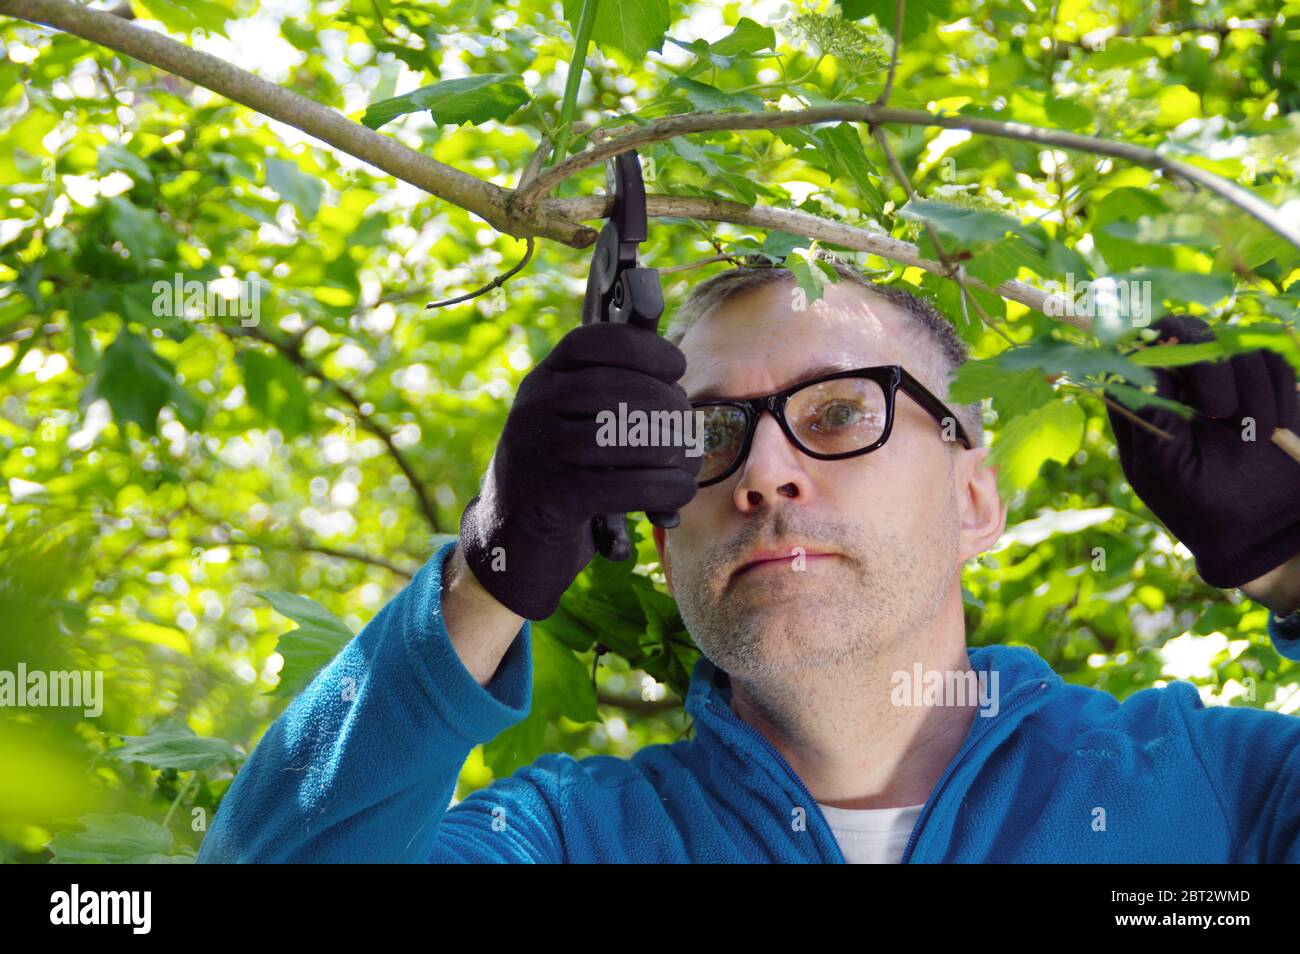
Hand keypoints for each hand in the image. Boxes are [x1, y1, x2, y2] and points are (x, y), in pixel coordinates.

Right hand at [458, 322, 700, 619]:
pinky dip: (664, 489)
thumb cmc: (566, 473)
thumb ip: (617, 389)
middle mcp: (534, 409)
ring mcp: (539, 453)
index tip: (676, 366)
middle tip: (687, 426)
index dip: (644, 347)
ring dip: (671, 448)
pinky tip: (678, 493)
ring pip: (622, 436)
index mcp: (544, 381)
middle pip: (614, 388)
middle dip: (666, 404)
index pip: (593, 341)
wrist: (511, 540)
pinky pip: (625, 486)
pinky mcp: (553, 500)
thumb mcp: (578, 423)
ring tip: (688, 460)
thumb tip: (667, 348)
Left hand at [1105, 314, 1299, 589]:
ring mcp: (1225, 375)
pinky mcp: (1268, 380)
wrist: (1261, 528)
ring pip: (1234, 345)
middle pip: (1183, 330)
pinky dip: (1279, 392)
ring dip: (1250, 392)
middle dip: (1206, 367)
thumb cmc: (1198, 506)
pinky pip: (1272, 359)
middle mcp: (1179, 380)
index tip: (1171, 361)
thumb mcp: (1161, 470)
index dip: (1149, 343)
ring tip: (1253, 437)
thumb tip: (1142, 367)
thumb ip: (1147, 417)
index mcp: (1141, 399)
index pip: (1132, 346)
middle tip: (1220, 413)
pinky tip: (1274, 428)